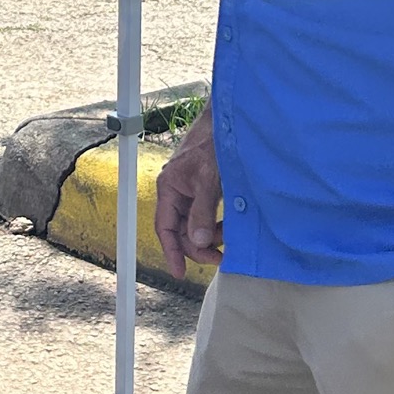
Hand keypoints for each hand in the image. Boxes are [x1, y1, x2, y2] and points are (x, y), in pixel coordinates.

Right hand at [154, 116, 222, 282]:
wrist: (228, 121)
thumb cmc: (213, 141)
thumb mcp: (208, 179)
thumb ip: (202, 211)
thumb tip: (199, 241)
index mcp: (168, 188)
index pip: (165, 229)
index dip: (171, 252)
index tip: (179, 272)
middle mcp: (176, 191)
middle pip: (181, 231)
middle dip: (198, 246)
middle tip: (219, 257)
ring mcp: (190, 191)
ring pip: (195, 225)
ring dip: (210, 235)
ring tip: (227, 236)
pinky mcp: (204, 189)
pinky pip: (206, 215)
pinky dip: (216, 225)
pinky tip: (228, 226)